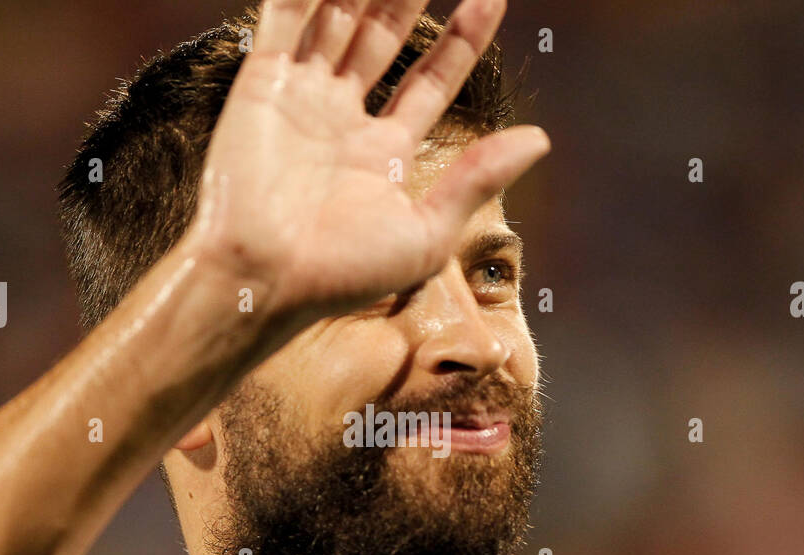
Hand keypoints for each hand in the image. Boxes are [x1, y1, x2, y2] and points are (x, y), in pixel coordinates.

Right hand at [187, 0, 550, 329]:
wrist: (262, 279)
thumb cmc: (344, 274)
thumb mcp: (428, 233)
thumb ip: (478, 178)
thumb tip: (541, 139)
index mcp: (383, 156)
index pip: (430, 82)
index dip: (461, 40)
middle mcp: (342, 121)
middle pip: (384, 38)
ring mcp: (302, 99)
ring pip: (339, 18)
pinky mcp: (262, 84)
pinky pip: (287, 17)